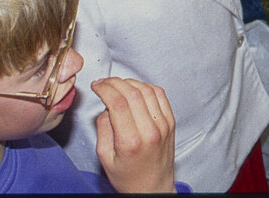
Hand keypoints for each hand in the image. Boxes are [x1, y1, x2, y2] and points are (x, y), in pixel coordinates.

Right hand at [93, 77, 177, 193]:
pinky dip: (146, 86)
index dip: (104, 88)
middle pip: (132, 93)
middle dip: (114, 82)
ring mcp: (164, 125)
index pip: (117, 103)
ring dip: (129, 82)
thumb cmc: (128, 177)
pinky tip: (135, 88)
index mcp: (131, 141)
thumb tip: (106, 105)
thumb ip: (103, 128)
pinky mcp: (171, 122)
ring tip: (117, 84)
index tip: (97, 85)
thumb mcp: (105, 157)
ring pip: (147, 90)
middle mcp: (150, 131)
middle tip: (104, 83)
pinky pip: (160, 94)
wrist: (153, 188)